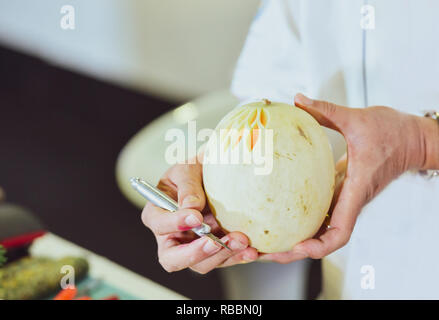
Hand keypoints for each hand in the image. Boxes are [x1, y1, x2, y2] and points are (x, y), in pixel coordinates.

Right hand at [141, 160, 257, 273]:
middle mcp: (173, 236)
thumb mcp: (187, 169)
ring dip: (224, 255)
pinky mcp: (217, 251)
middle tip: (216, 242)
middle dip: (197, 253)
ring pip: (204, 263)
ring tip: (243, 241)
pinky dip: (243, 256)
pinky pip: (228, 260)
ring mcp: (195, 247)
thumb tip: (191, 206)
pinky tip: (256, 250)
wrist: (218, 173)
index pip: (159, 225)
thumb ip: (187, 185)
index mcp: (158, 214)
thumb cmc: (195, 171)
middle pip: (174, 258)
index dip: (174, 224)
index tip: (195, 217)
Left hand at [260, 93, 426, 262]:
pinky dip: (303, 220)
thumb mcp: (358, 119)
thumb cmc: (394, 132)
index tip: (297, 246)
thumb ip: (326, 111)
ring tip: (266, 242)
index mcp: (357, 190)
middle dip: (296, 250)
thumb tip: (298, 99)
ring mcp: (346, 199)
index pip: (341, 232)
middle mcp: (350, 201)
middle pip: (324, 239)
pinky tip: (281, 216)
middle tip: (267, 252)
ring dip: (297, 239)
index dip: (319, 245)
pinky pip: (321, 212)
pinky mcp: (343, 192)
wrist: (414, 139)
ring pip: (322, 230)